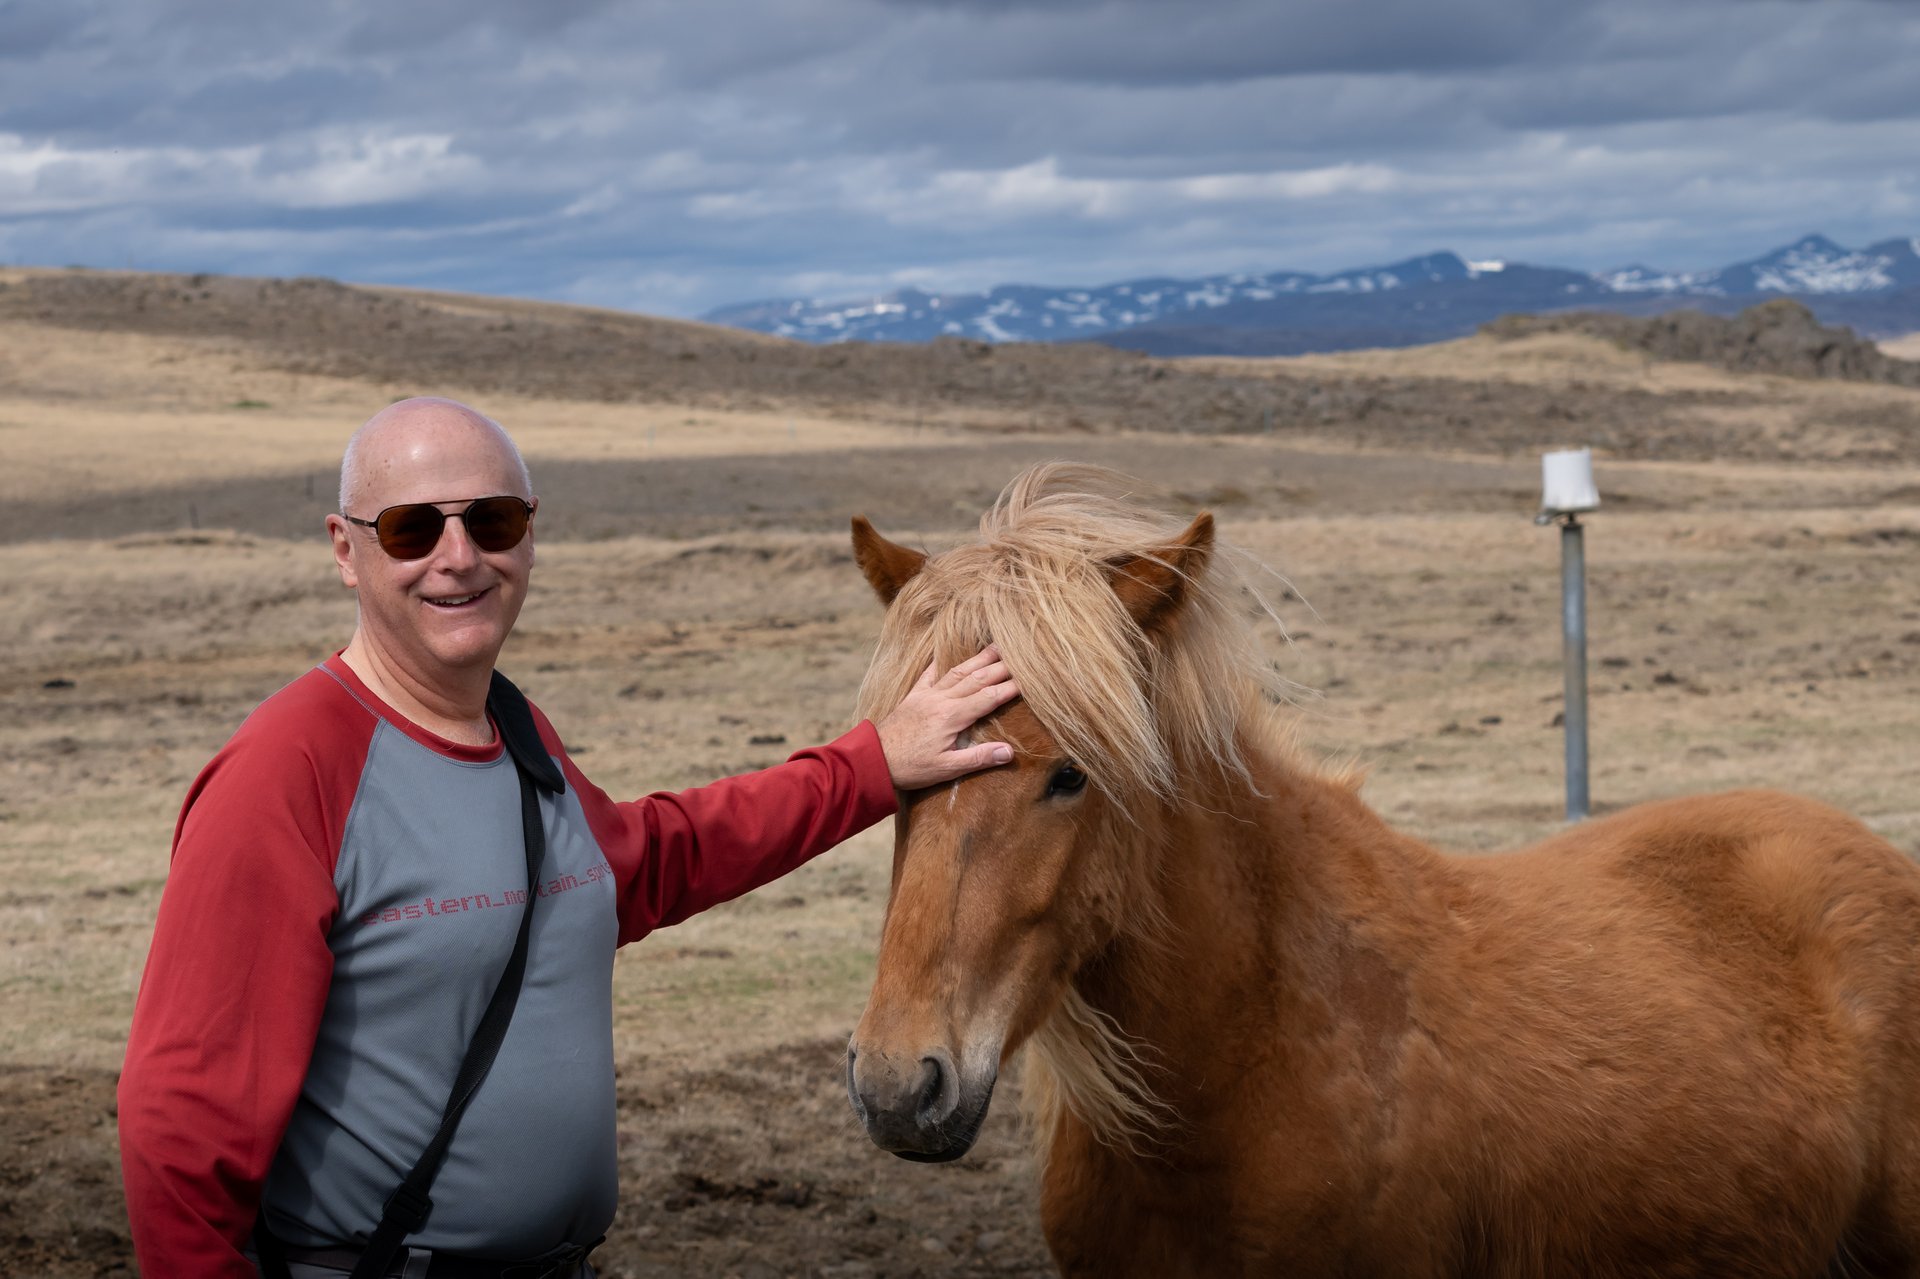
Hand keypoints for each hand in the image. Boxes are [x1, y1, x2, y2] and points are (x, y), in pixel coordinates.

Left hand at [873, 645, 1020, 790]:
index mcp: (952, 717)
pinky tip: (948, 652)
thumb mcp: (947, 769)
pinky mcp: (913, 696)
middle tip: (1020, 655)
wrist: (873, 759)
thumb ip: (978, 758)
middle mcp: (941, 700)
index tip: (1029, 680)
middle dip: (1000, 667)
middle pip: (977, 679)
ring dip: (978, 659)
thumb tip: (1009, 752)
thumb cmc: (911, 767)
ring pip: (957, 671)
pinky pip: (930, 674)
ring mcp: (926, 695)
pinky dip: (941, 661)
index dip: (1010, 688)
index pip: (988, 698)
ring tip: (996, 647)